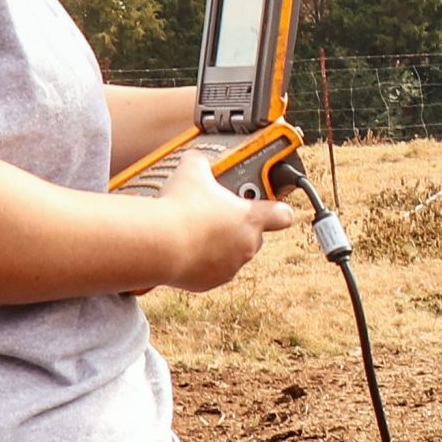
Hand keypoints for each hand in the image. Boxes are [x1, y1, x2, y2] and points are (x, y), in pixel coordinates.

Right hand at [147, 145, 302, 290]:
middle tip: (215, 213)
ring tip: (194, 230)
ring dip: (218, 244)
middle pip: (252, 235)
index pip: (283, 215)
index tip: (273, 207)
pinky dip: (199, 262)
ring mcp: (228, 267)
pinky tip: (183, 247)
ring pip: (230, 254)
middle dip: (236, 225)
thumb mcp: (192, 171)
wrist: (159, 244)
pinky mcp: (208, 283)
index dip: (279, 210)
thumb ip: (201, 162)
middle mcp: (246, 246)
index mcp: (251, 219)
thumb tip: (196, 158)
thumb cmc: (181, 207)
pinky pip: (208, 270)